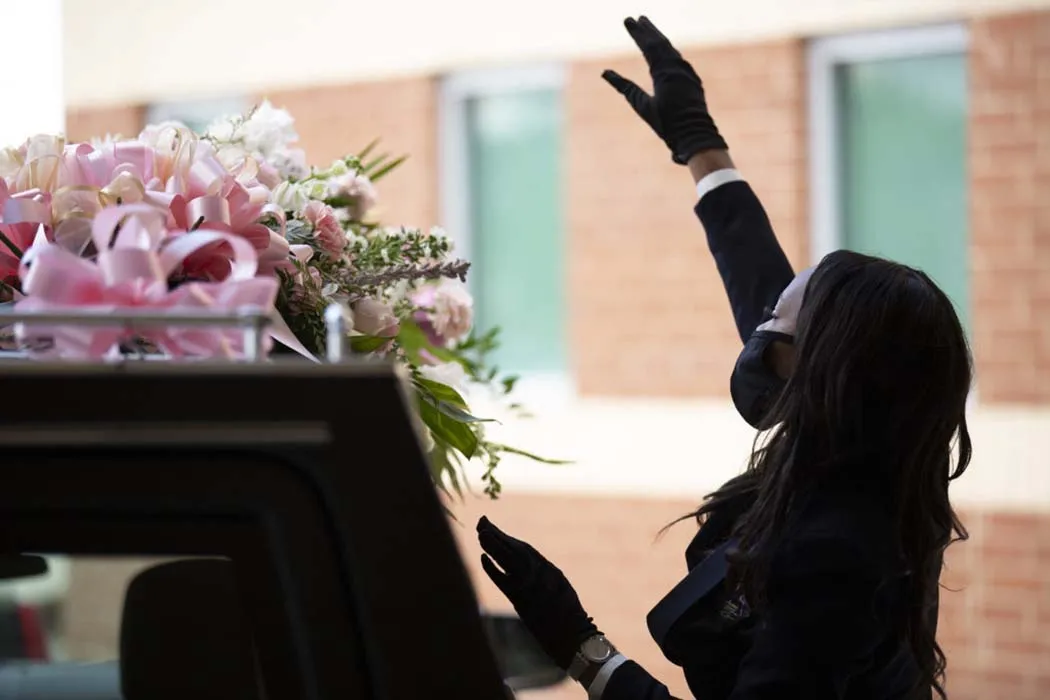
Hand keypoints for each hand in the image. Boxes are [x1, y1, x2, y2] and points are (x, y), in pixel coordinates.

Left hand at [477, 516, 597, 668]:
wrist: (570, 633)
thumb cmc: (566, 610)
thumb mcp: (558, 584)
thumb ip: (541, 571)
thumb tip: (523, 560)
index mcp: (547, 569)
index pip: (522, 548)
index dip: (505, 536)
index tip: (491, 527)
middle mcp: (537, 574)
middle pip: (512, 549)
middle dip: (496, 535)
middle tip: (482, 522)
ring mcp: (527, 586)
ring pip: (507, 560)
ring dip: (493, 546)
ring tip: (481, 534)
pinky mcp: (519, 600)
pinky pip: (502, 581)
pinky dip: (492, 569)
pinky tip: (483, 557)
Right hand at [602, 16, 727, 163]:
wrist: (695, 135)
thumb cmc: (667, 124)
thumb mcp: (642, 106)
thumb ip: (624, 87)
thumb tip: (605, 72)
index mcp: (664, 72)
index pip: (648, 46)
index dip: (637, 32)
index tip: (628, 20)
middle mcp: (677, 67)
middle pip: (661, 42)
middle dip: (648, 30)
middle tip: (638, 17)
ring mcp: (687, 72)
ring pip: (671, 49)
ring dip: (659, 38)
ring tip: (650, 29)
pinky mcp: (692, 80)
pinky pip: (678, 59)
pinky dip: (669, 51)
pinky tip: (666, 51)